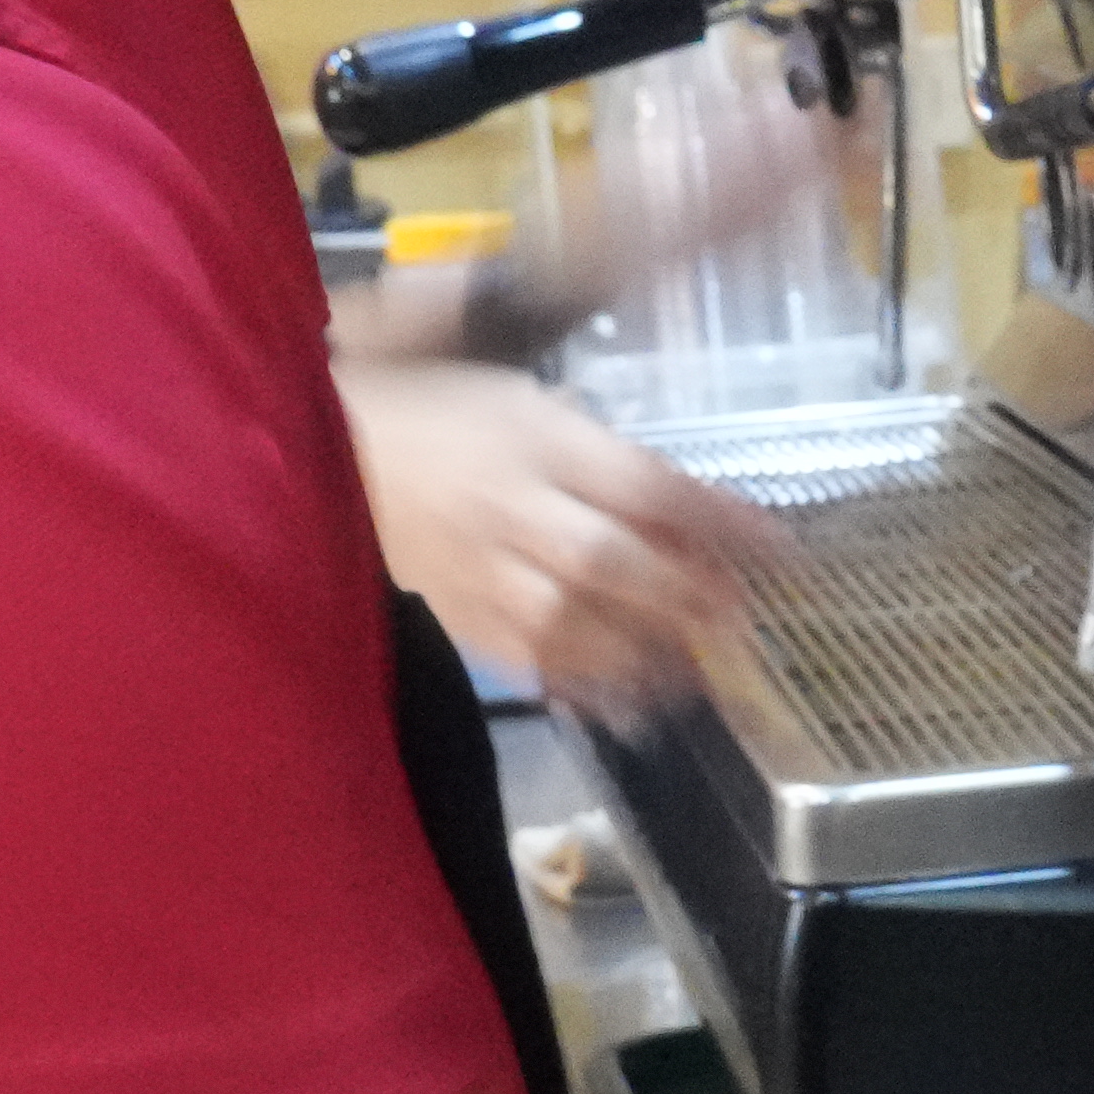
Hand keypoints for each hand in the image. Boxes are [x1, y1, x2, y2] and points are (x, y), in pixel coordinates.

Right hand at [335, 358, 788, 710]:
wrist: (315, 449)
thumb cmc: (429, 404)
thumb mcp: (518, 390)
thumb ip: (596, 446)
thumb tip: (678, 500)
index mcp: (531, 436)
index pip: (643, 483)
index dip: (716, 520)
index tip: (779, 550)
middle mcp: (508, 506)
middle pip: (610, 560)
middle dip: (685, 595)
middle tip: (742, 619)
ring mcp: (475, 568)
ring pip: (568, 622)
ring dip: (644, 651)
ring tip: (699, 671)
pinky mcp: (451, 613)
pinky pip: (522, 658)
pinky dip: (580, 683)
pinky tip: (628, 703)